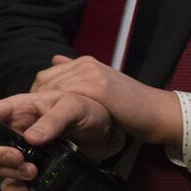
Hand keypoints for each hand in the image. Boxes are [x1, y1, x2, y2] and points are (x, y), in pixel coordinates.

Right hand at [0, 90, 114, 190]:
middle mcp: (15, 130)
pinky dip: (14, 189)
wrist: (105, 132)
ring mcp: (21, 151)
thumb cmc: (87, 109)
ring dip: (8, 172)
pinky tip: (27, 188)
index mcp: (19, 109)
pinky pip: (11, 183)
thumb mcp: (72, 107)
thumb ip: (52, 121)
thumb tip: (30, 138)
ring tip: (32, 172)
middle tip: (19, 159)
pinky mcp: (31, 170)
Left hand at [32, 56, 181, 145]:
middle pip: (45, 82)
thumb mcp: (102, 86)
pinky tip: (50, 126)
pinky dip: (54, 113)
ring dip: (42, 109)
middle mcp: (85, 64)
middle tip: (33, 124)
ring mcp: (91, 74)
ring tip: (37, 129)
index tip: (35, 114)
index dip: (37, 96)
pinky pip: (66, 98)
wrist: (157, 111)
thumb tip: (55, 60)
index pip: (47, 76)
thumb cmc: (129, 105)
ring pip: (53, 90)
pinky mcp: (98, 88)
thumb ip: (78, 75)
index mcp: (84, 63)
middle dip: (36, 103)